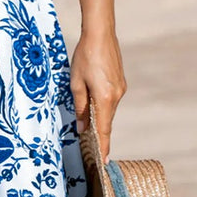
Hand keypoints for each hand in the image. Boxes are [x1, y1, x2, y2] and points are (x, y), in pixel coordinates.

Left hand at [69, 26, 126, 162]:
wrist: (100, 34)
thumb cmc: (85, 57)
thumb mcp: (76, 84)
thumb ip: (79, 107)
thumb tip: (82, 127)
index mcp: (105, 98)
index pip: (104, 129)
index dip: (103, 146)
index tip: (104, 161)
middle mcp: (116, 96)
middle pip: (106, 120)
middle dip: (99, 133)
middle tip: (91, 147)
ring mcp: (121, 88)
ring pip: (108, 109)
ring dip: (99, 117)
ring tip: (88, 123)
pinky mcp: (120, 82)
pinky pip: (111, 100)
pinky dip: (103, 106)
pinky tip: (93, 103)